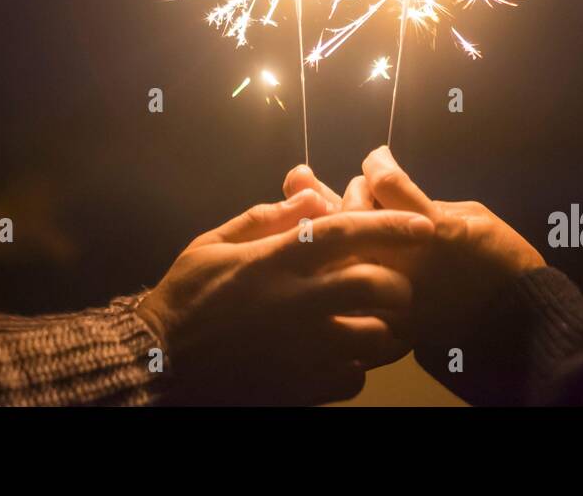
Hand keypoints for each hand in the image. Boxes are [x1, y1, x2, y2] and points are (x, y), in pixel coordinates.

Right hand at [136, 168, 434, 404]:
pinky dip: (357, 367)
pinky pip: (355, 379)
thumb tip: (314, 195)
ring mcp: (302, 349)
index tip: (424, 225)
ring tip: (373, 322)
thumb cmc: (186, 297)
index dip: (391, 224)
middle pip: (378, 286)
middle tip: (392, 285)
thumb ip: (266, 217)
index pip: (346, 232)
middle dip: (397, 283)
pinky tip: (341, 356)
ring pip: (376, 338)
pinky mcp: (301, 387)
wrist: (158, 365)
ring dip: (383, 328)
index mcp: (276, 261)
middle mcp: (297, 303)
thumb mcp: (214, 244)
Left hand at [358, 146, 544, 338]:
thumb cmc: (501, 259)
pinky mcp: (387, 319)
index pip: (384, 182)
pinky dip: (351, 265)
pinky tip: (363, 255)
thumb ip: (425, 204)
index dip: (378, 162)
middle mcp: (404, 261)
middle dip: (358, 193)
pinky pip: (353, 284)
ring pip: (344, 251)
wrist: (516, 321)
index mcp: (431, 230)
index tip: (380, 158)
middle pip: (353, 213)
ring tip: (364, 224)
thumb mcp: (471, 215)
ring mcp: (392, 294)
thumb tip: (391, 197)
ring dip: (349, 231)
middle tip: (369, 191)